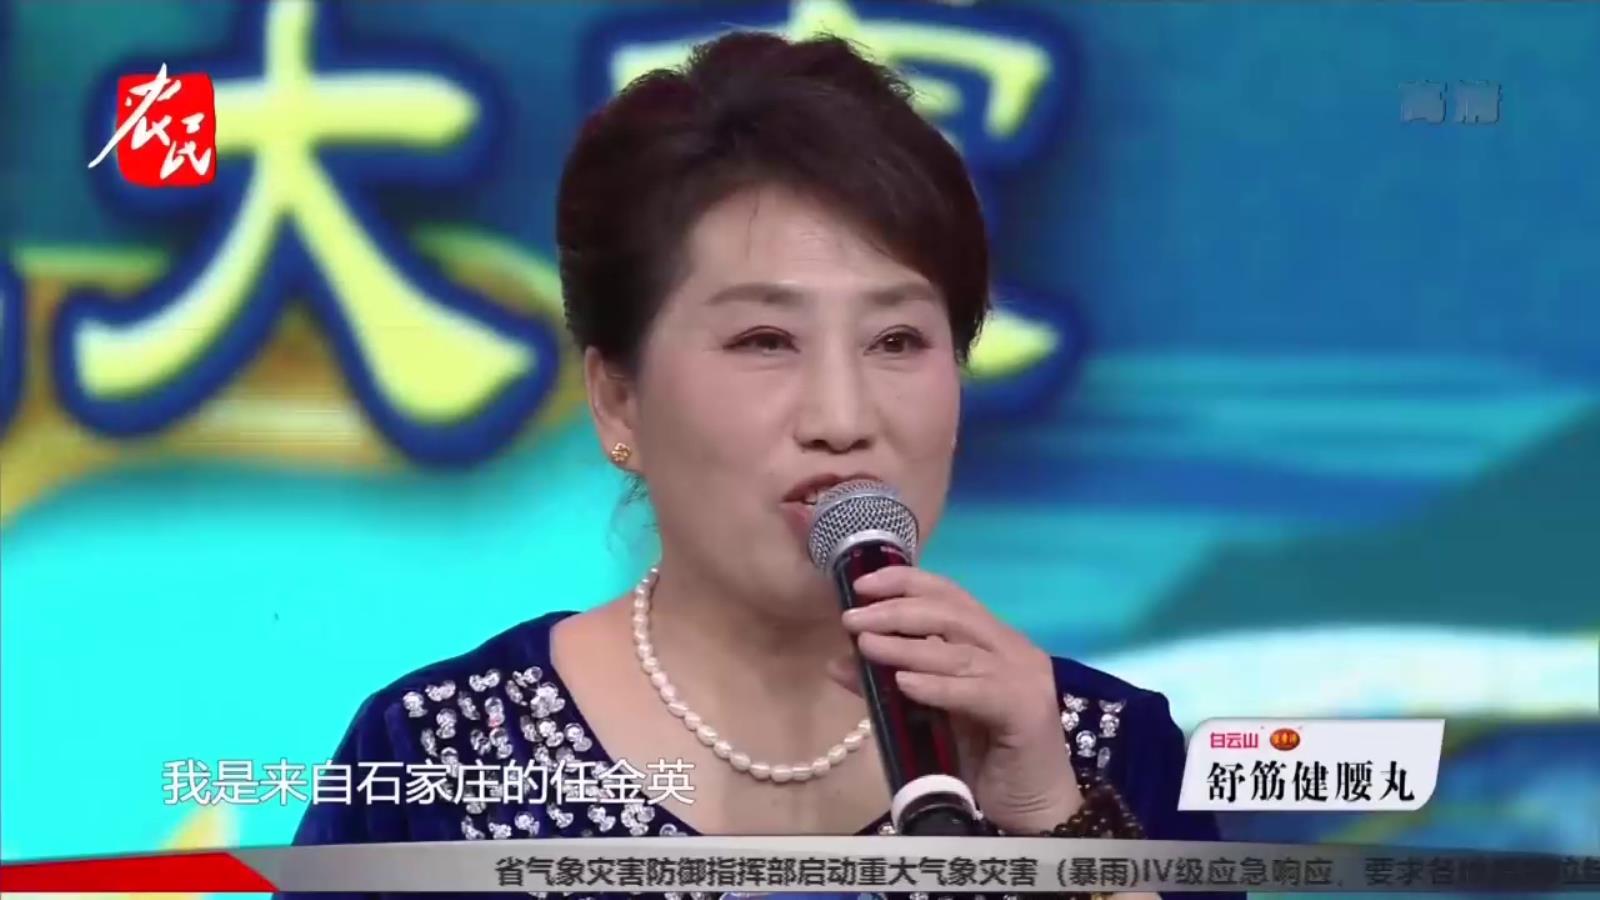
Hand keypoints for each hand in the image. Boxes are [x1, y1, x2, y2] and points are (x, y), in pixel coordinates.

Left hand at [825, 565, 1081, 833]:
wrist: (1035, 809)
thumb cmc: (985, 758)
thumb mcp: (930, 714)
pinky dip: (937, 686)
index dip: (905, 582)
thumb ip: (890, 685)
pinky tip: (904, 683)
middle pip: (950, 613)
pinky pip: (974, 691)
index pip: (949, 595)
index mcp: (993, 640)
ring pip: (957, 651)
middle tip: (852, 619)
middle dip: (896, 611)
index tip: (860, 585)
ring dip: (906, 647)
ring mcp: (1023, 677)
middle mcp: (1012, 648)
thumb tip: (837, 662)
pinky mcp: (1025, 710)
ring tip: (866, 645)